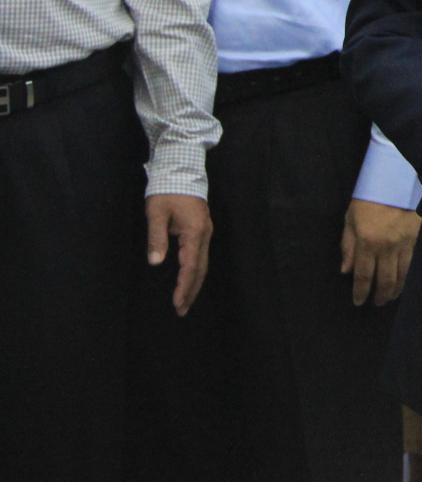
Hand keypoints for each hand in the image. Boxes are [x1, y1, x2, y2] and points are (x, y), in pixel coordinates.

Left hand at [145, 192, 212, 315]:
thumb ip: (156, 238)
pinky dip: (195, 271)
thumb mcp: (156, 213)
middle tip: (181, 311)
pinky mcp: (202, 230)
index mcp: (195, 233)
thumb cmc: (166, 191)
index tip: (176, 304)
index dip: (183, 286)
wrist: (181, 171)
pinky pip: (201, 256)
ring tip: (185, 301)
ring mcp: (205, 233)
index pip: (190, 266)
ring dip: (194, 283)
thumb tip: (155, 262)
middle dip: (191, 291)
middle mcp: (204, 235)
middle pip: (201, 269)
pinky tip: (189, 279)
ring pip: (203, 264)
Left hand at [339, 199, 420, 305]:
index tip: (358, 302)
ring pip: (401, 274)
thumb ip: (347, 246)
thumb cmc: (369, 198)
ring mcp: (403, 244)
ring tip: (390, 297)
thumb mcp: (350, 219)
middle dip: (380, 295)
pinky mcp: (416, 239)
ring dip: (395, 289)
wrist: (396, 180)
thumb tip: (346, 270)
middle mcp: (385, 247)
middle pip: (384, 279)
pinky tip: (403, 282)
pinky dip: (407, 276)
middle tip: (376, 303)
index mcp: (366, 242)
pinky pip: (411, 263)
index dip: (360, 292)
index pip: (363, 275)